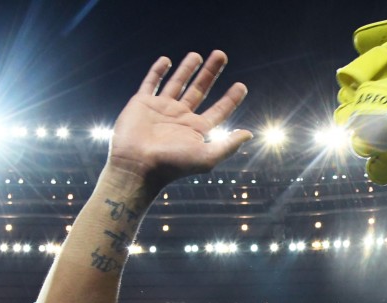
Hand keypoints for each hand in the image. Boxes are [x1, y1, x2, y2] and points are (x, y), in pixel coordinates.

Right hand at [106, 51, 251, 193]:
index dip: (231, 99)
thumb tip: (249, 134)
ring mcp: (161, 109)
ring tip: (197, 55)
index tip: (242, 86)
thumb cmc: (172, 165)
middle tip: (221, 55)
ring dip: (187, 68)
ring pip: (177, 83)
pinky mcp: (142, 103)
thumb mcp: (207, 157)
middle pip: (200, 90)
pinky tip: (166, 60)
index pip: (219, 110)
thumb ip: (228, 145)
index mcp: (196, 130)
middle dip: (211, 72)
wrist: (137, 165)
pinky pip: (151, 83)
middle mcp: (181, 117)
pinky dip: (157, 71)